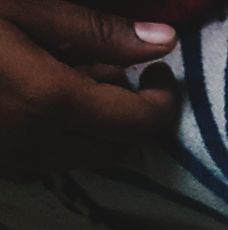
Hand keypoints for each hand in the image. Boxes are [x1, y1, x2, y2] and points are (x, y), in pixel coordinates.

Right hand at [0, 0, 178, 175]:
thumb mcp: (24, 8)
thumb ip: (98, 32)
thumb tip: (165, 41)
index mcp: (50, 99)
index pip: (139, 122)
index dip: (162, 99)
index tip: (158, 71)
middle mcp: (37, 142)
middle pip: (120, 146)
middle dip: (131, 114)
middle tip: (115, 72)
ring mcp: (16, 161)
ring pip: (88, 158)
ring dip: (99, 126)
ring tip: (73, 79)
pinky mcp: (2, 168)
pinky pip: (54, 161)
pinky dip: (68, 135)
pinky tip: (45, 100)